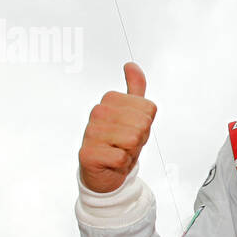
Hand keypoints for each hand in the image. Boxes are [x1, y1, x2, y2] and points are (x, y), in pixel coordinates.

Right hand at [78, 63, 157, 192]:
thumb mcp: (133, 113)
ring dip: (131, 151)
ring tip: (119, 150)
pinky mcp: (88, 154)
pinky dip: (122, 164)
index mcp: (109, 99)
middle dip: (140, 138)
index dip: (146, 124)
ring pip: (133, 140)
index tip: (132, 129)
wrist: (104, 171)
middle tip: (126, 143)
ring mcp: (90, 132)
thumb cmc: (120, 141)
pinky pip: (122, 158)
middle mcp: (97, 112)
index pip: (149, 108)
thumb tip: (131, 65)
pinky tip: (111, 162)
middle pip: (142, 124)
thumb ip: (135, 88)